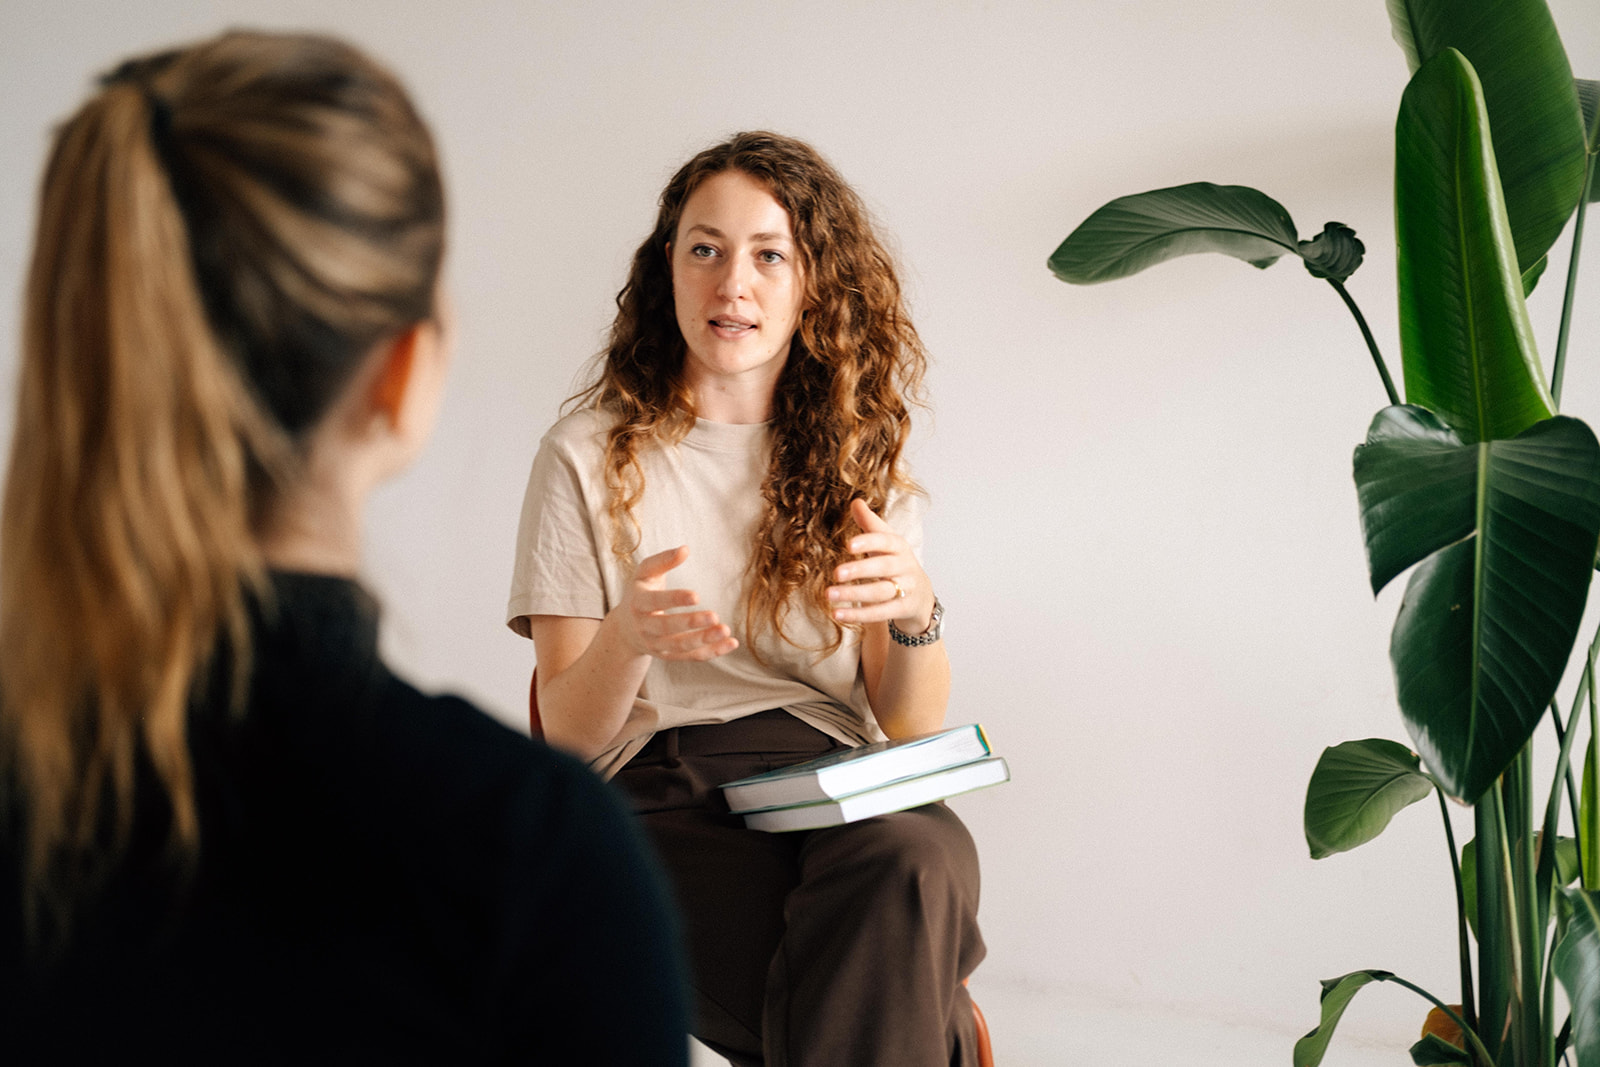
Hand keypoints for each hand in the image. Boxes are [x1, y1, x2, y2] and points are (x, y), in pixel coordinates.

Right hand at [616, 545, 738, 661]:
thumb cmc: (640, 592)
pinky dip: (711, 652)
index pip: (656, 602)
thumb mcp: (644, 574)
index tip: (697, 596)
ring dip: (704, 640)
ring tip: (725, 630)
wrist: (624, 630)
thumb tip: (685, 549)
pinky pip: (690, 657)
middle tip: (714, 616)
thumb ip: (662, 560)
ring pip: (680, 646)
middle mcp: (644, 627)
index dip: (675, 599)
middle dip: (690, 623)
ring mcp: (655, 644)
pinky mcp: (667, 656)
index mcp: (638, 603)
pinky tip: (731, 643)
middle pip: (667, 628)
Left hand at [826, 499, 935, 632]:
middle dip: (860, 570)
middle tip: (836, 573)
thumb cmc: (896, 562)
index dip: (868, 542)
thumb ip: (870, 524)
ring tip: (829, 595)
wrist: (921, 594)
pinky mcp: (902, 609)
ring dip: (854, 595)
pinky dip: (858, 615)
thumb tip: (856, 501)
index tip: (848, 545)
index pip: (886, 541)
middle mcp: (905, 566)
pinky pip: (880, 613)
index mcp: (899, 547)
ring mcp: (906, 589)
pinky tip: (838, 614)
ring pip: (880, 593)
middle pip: (883, 567)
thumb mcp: (887, 542)